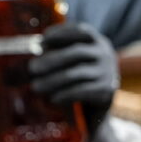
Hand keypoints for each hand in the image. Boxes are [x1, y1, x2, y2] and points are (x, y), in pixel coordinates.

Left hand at [29, 23, 117, 141]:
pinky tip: (53, 98)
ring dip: (54, 80)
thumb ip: (56, 53)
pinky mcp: (107, 91)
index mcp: (96, 42)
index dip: (62, 33)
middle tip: (32, 68)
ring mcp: (108, 73)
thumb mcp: (71, 62)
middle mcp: (105, 55)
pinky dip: (66, 94)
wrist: (97, 110)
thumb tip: (33, 50)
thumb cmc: (77, 79)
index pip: (81, 31)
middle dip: (52, 60)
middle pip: (77, 52)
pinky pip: (84, 91)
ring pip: (78, 73)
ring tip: (36, 87)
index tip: (43, 39)